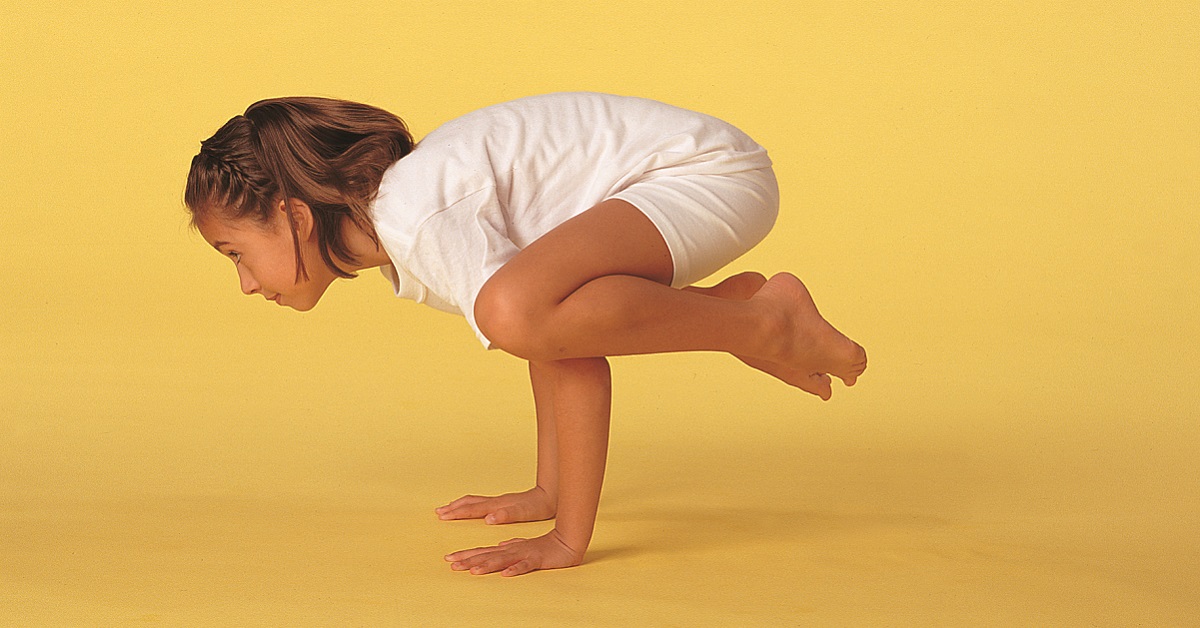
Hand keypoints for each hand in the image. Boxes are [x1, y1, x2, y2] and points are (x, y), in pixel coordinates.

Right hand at [435, 486, 555, 523]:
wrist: (550, 495)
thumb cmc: (538, 506)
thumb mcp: (524, 513)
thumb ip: (506, 514)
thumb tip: (488, 518)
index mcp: (497, 506)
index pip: (472, 509)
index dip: (457, 513)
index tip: (442, 515)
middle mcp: (496, 502)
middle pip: (470, 502)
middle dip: (454, 507)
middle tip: (439, 512)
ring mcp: (499, 501)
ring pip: (475, 501)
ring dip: (460, 504)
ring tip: (449, 508)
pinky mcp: (504, 503)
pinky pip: (482, 503)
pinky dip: (471, 505)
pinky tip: (471, 508)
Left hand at [445, 529, 582, 575]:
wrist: (567, 542)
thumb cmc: (545, 546)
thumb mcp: (524, 546)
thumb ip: (511, 545)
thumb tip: (498, 545)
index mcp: (508, 548)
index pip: (483, 551)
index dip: (466, 555)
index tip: (449, 558)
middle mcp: (512, 550)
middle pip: (487, 555)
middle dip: (469, 560)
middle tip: (452, 565)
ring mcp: (524, 554)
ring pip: (502, 560)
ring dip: (487, 565)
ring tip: (473, 571)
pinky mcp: (537, 560)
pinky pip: (525, 566)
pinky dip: (515, 569)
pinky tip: (506, 574)